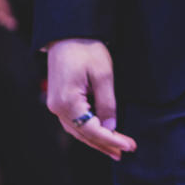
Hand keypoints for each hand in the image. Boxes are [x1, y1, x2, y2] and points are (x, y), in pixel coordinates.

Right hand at [45, 38, 136, 161]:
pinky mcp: (58, 99)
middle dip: (105, 144)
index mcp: (68, 102)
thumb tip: (111, 127)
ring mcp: (55, 104)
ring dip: (96, 140)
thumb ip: (107, 104)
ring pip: (77, 130)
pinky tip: (101, 134)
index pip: (92, 130)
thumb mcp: (103, 75)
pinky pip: (73, 122)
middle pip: (83, 134)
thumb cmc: (86, 49)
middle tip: (125, 152)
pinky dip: (88, 130)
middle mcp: (57, 107)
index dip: (111, 140)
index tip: (129, 145)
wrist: (67, 32)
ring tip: (116, 149)